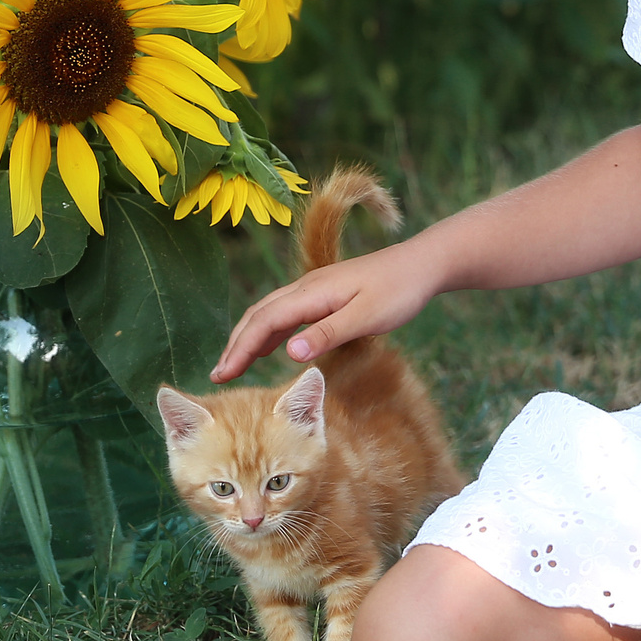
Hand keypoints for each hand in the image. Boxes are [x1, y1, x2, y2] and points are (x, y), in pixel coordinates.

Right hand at [209, 240, 440, 380]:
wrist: (423, 264)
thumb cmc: (399, 291)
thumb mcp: (366, 317)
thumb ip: (327, 334)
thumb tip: (287, 353)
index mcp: (312, 293)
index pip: (264, 321)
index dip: (240, 348)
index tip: (221, 375)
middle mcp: (307, 287)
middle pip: (259, 315)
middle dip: (236, 344)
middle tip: (218, 376)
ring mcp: (315, 289)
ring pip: (270, 312)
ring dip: (250, 337)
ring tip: (234, 365)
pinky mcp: (326, 294)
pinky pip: (287, 313)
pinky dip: (271, 331)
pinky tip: (271, 348)